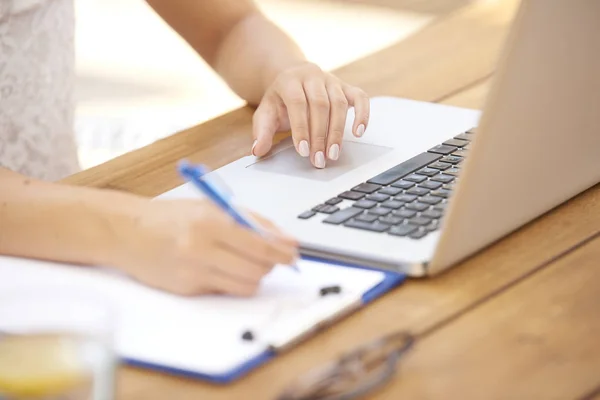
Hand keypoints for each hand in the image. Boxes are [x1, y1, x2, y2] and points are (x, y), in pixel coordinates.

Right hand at [117, 198, 297, 296]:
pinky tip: (221, 268)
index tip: (294, 255)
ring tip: (245, 262)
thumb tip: (285, 239)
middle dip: (270, 265)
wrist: (127, 232)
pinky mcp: (187, 290)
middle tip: (270, 258)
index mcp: (210, 222)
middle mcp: (201, 248)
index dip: (283, 253)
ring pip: (245, 285)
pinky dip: (232, 282)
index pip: (260, 244)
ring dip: (254, 276)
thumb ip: (250, 220)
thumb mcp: (212, 206)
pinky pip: (225, 291)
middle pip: (257, 269)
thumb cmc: (171, 216)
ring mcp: (193, 272)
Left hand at [251, 62, 369, 168]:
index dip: (301, 127)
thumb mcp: (266, 113)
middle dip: (320, 135)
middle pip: (320, 104)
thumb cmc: (280, 100)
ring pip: (339, 103)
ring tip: (333, 154)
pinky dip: (363, 114)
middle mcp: (312, 76)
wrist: (292, 78)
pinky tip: (358, 133)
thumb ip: (262, 131)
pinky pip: (360, 97)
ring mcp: (332, 80)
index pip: (298, 103)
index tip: (303, 151)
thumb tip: (258, 151)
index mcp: (290, 80)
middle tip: (319, 159)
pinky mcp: (346, 87)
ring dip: (338, 132)